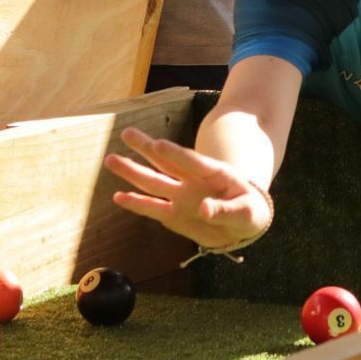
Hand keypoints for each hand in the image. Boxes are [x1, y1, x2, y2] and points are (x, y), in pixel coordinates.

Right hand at [103, 126, 271, 248]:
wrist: (243, 226)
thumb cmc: (249, 212)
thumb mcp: (247, 213)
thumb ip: (226, 211)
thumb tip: (203, 209)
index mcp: (215, 174)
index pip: (194, 162)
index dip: (176, 154)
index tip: (158, 144)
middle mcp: (193, 181)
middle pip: (166, 163)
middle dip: (146, 149)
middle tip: (126, 133)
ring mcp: (181, 196)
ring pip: (154, 181)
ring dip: (133, 171)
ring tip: (111, 158)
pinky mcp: (174, 214)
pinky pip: (153, 208)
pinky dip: (136, 203)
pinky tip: (118, 196)